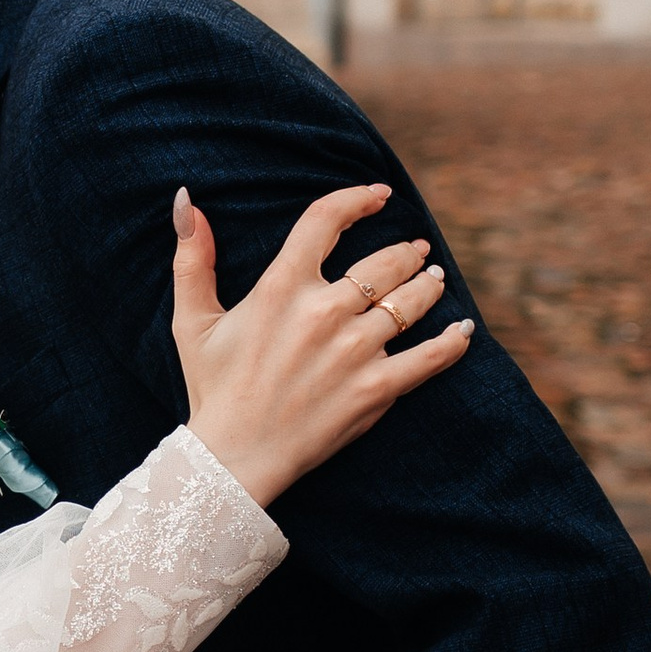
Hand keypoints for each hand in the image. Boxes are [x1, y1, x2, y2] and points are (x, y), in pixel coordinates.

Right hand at [172, 180, 473, 509]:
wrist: (235, 456)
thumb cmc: (213, 388)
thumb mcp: (192, 320)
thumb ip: (193, 258)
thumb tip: (186, 200)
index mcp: (282, 288)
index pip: (326, 220)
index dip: (356, 198)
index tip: (377, 194)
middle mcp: (325, 312)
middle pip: (384, 261)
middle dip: (405, 250)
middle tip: (415, 248)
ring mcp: (355, 351)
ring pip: (410, 300)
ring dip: (428, 284)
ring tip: (434, 276)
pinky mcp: (376, 389)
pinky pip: (429, 358)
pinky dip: (453, 342)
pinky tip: (464, 330)